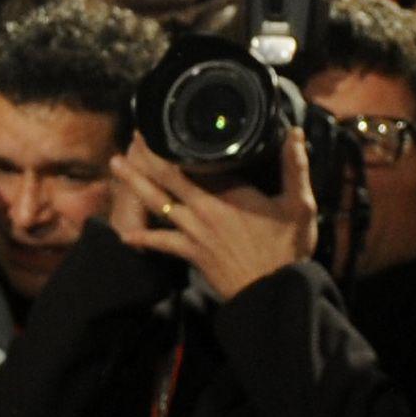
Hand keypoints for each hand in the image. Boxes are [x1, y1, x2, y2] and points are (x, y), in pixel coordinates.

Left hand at [111, 132, 315, 302]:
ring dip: (134, 182)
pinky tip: (124, 234)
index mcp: (230, 192)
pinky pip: (161, 242)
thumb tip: (295, 132)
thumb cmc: (287, 249)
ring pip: (157, 201)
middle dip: (148, 154)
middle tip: (134, 134)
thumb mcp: (300, 206)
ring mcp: (194, 231)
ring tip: (116, 163)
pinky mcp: (190, 253)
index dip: (177, 141)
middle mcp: (205, 207)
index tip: (163, 122)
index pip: (197, 159)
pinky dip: (143, 237)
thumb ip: (295, 167)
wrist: (272, 294)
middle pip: (169, 175)